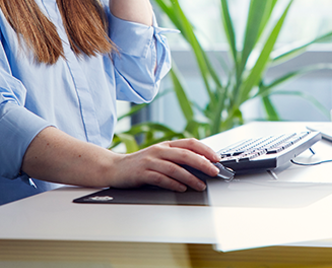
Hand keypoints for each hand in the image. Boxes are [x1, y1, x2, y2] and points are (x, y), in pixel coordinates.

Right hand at [107, 139, 221, 191]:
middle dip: (202, 163)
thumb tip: (201, 168)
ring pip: (175, 168)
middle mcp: (159, 150)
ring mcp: (150, 161)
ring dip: (190, 177)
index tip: (217, 158)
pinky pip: (161, 178)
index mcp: (166, 145)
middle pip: (185, 154)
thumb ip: (177, 159)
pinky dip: (173, 184)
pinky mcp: (142, 173)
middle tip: (214, 172)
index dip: (205, 150)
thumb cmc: (140, 164)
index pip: (190, 143)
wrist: (114, 168)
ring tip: (201, 185)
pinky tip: (182, 189)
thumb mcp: (159, 157)